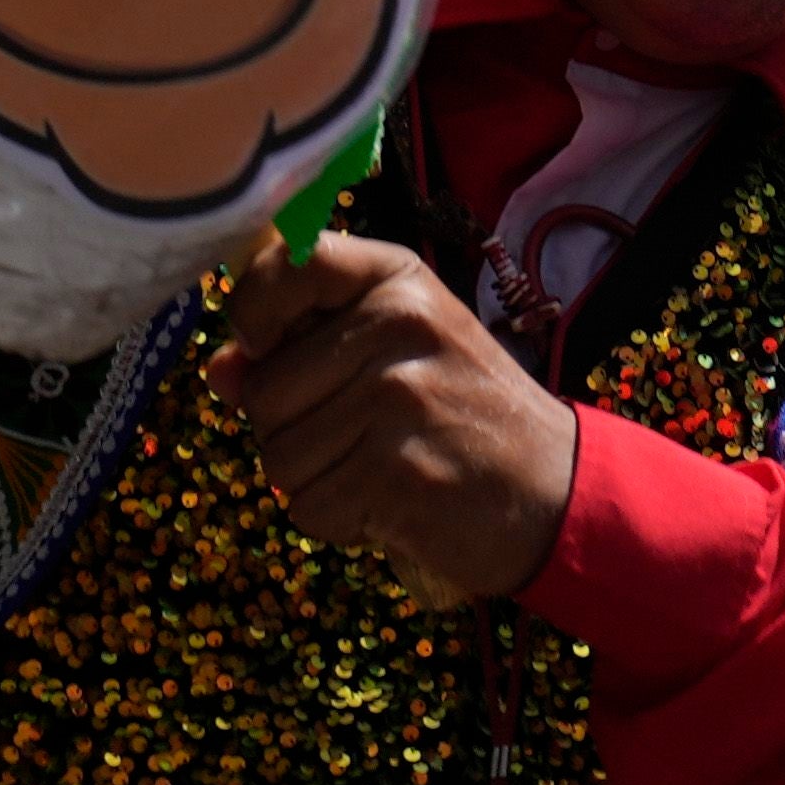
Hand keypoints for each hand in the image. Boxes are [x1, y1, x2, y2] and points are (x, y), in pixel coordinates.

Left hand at [209, 235, 580, 605]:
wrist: (560, 494)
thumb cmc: (467, 418)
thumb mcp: (399, 357)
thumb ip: (304, 350)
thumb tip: (223, 371)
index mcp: (402, 283)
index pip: (291, 261)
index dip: (255, 309)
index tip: (268, 344)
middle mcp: (401, 327)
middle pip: (265, 390)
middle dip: (293, 430)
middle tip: (366, 436)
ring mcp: (400, 399)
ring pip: (278, 456)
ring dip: (316, 482)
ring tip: (383, 470)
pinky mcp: (398, 472)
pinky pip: (308, 506)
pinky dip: (339, 522)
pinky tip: (391, 507)